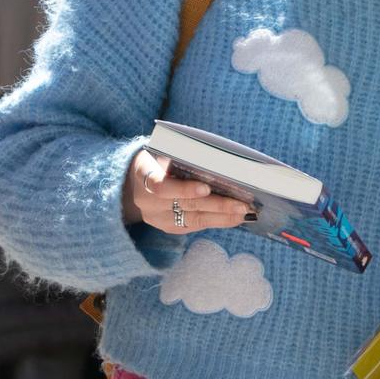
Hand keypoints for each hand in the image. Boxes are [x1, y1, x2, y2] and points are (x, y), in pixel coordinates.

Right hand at [121, 148, 251, 233]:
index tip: (206, 188)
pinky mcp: (169, 227)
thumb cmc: (158, 158)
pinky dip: (218, 221)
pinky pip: (195, 226)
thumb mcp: (163, 151)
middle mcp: (147, 201)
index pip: (161, 185)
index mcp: (143, 174)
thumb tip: (223, 162)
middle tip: (243, 204)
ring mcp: (157, 217)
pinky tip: (236, 217)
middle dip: (217, 205)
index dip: (184, 189)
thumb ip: (184, 157)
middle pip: (185, 205)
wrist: (134, 180)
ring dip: (223, 216)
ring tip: (246, 212)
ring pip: (193, 219)